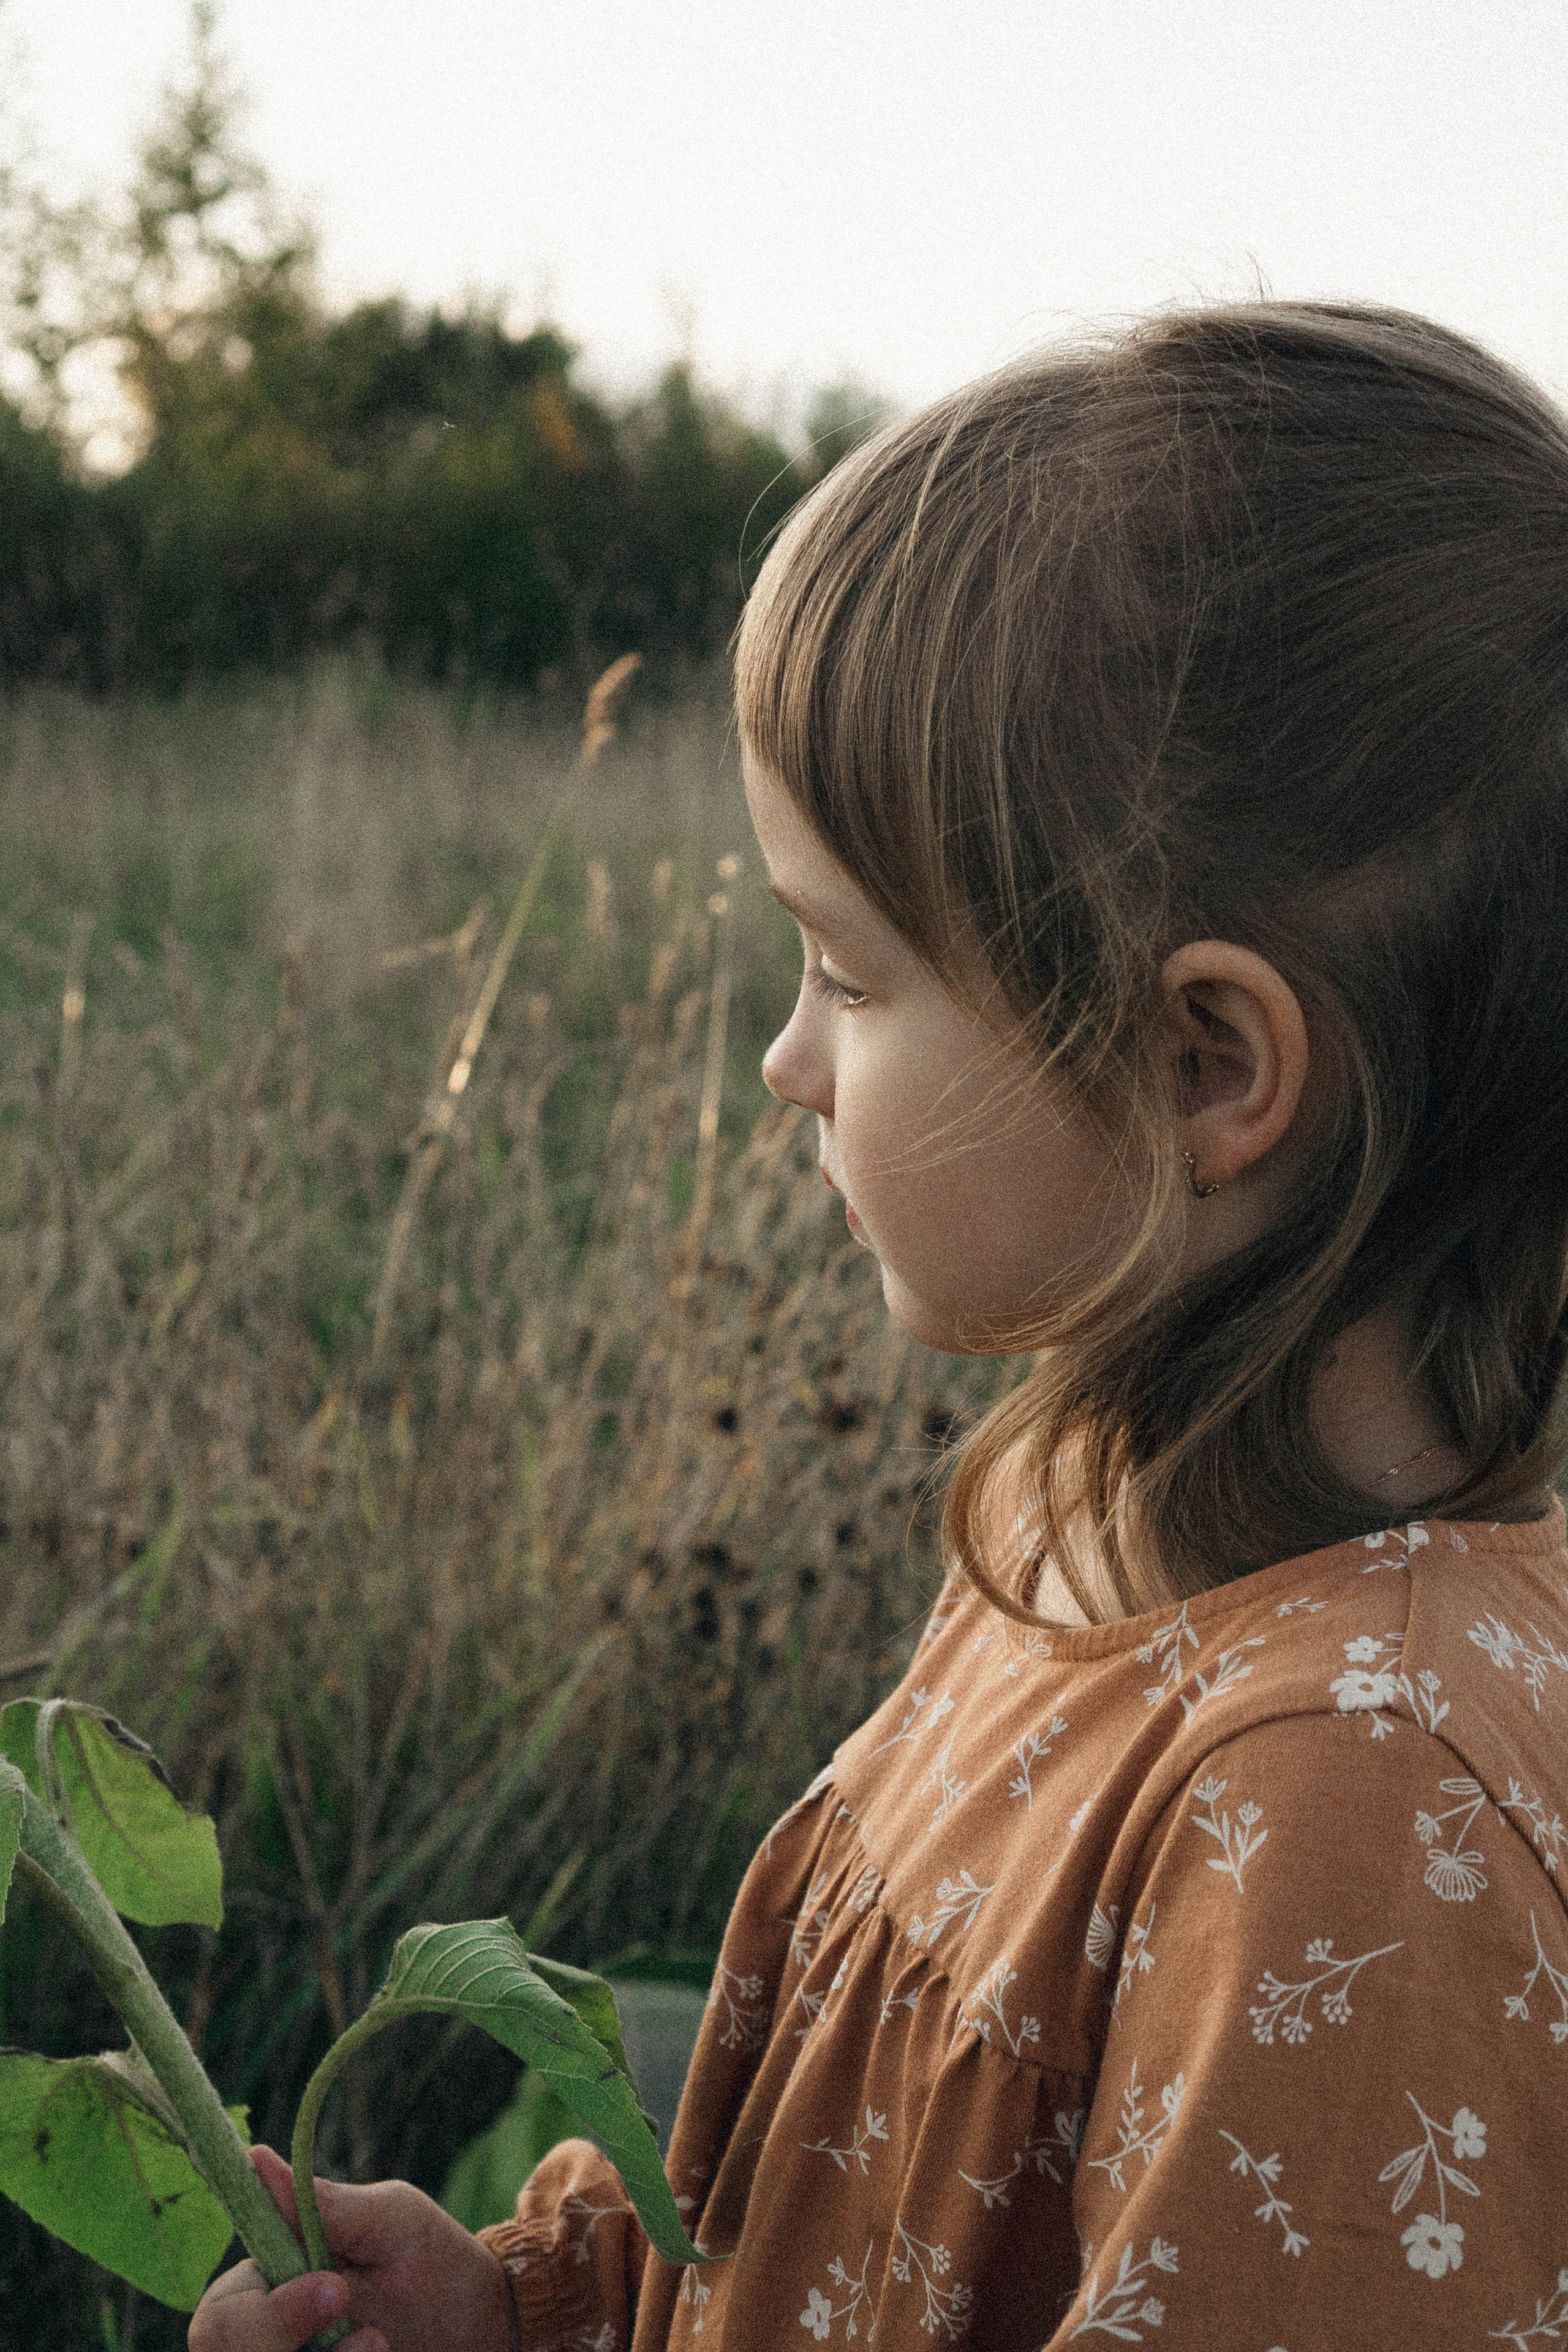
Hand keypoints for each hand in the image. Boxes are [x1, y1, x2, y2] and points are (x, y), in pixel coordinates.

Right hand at [188, 2144, 513, 2351]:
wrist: (484, 2325)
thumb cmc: (432, 2259)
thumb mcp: (389, 2219)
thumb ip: (322, 2203)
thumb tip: (255, 2159)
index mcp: (271, 2283)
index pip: (220, 2315)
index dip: (264, 2316)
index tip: (336, 2290)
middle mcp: (268, 2338)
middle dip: (288, 2345)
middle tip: (371, 2335)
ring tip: (383, 2347)